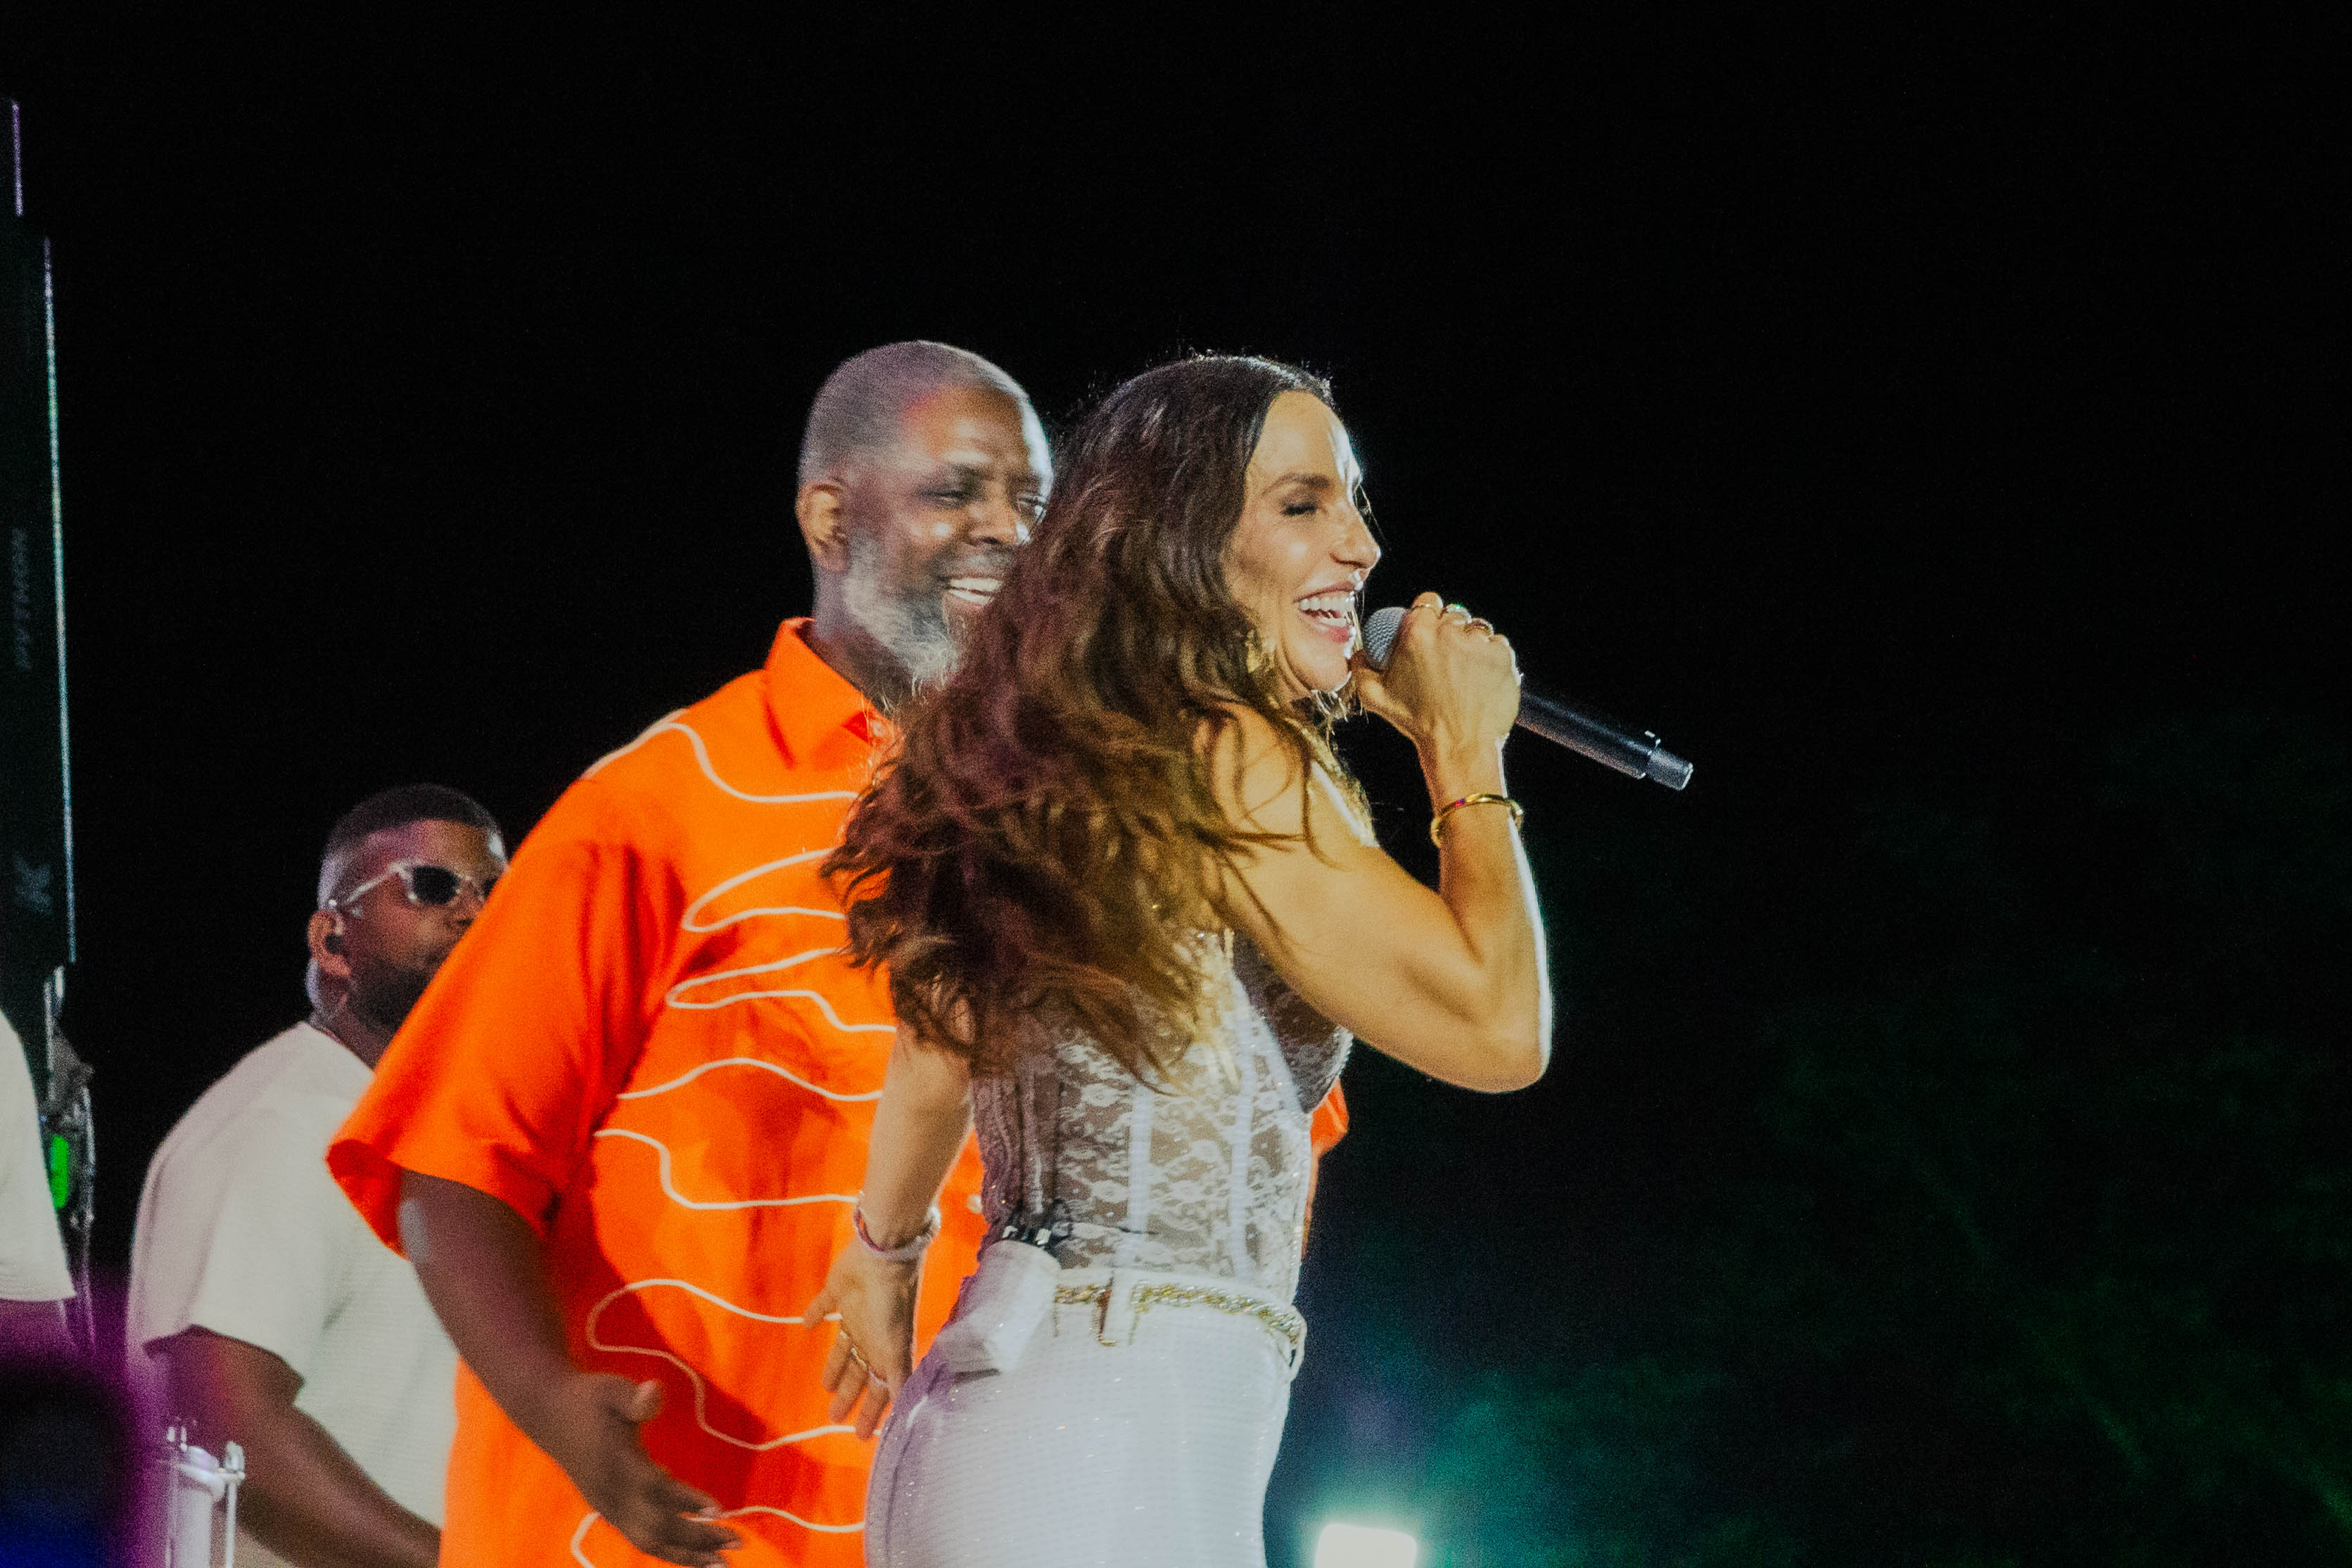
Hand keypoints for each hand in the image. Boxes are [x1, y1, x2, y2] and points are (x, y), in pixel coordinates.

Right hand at [531, 1372, 740, 1565]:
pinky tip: (692, 1555)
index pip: (654, 1489)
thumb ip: (633, 1397)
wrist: (548, 1413)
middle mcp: (611, 1493)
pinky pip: (639, 1539)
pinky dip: (667, 1550)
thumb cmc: (588, 1399)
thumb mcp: (611, 1389)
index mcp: (615, 1464)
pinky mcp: (607, 1510)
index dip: (686, 1500)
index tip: (719, 1509)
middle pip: (656, 1526)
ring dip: (685, 1555)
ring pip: (647, 1541)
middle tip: (737, 1541)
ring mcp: (608, 1506)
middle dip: (696, 1538)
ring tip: (719, 1564)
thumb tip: (653, 1392)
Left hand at [805, 1242, 921, 1440]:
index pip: (877, 1388)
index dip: (870, 1411)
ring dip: (835, 1366)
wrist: (884, 1255)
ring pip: (843, 1347)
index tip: (861, 1435)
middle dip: (849, 1395)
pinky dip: (815, 1316)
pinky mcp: (837, 1291)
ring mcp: (855, 1313)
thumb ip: (899, 1377)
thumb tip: (908, 1413)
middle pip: (858, 1372)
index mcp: (885, 1350)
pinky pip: (823, 1307)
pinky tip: (806, 1325)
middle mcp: (871, 1336)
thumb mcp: (897, 1346)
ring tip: (825, 1386)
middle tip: (834, 1417)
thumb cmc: (891, 1305)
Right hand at [1353, 592, 1519, 761]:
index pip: (1426, 601)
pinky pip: (1497, 644)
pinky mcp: (1503, 655)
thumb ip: (1361, 669)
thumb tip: (1359, 654)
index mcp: (1418, 633)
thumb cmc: (1418, 722)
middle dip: (1449, 631)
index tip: (1428, 628)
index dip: (1428, 614)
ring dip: (1471, 644)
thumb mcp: (1375, 697)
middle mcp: (1450, 631)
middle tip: (1445, 658)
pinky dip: (1490, 657)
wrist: (1459, 745)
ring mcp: (1479, 642)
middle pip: (1452, 614)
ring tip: (1464, 671)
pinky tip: (1480, 677)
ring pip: (1476, 629)